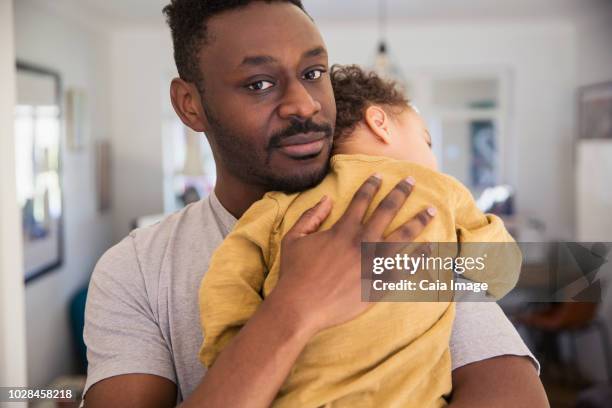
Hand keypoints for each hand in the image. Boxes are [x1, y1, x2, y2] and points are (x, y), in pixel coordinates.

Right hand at [272, 174, 435, 334]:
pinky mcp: (378, 285)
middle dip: (400, 193)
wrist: (300, 307)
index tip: (380, 175)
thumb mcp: (294, 238)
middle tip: (411, 181)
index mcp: (342, 230)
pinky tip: (428, 249)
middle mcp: (361, 242)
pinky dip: (417, 259)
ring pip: (402, 237)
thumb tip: (327, 198)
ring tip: (430, 211)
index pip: (361, 200)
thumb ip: (311, 215)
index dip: (371, 186)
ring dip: (417, 222)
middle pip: (387, 211)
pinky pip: (404, 268)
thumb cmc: (295, 273)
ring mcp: (373, 264)